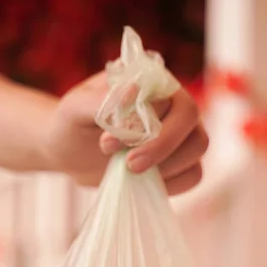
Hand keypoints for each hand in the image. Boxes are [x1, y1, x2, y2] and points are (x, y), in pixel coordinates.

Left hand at [47, 73, 207, 194]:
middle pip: (194, 126)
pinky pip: (192, 175)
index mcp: (153, 82)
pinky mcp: (177, 163)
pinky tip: (141, 182)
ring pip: (198, 149)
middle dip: (162, 149)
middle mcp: (173, 104)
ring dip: (167, 167)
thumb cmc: (71, 123)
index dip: (145, 127)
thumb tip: (135, 92)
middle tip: (128, 165)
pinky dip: (172, 184)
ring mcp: (180, 135)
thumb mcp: (74, 108)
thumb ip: (103, 100)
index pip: (172, 102)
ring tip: (128, 170)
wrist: (68, 151)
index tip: (107, 144)